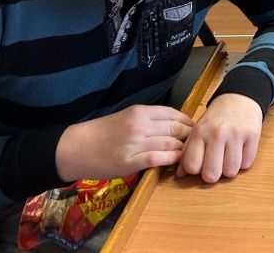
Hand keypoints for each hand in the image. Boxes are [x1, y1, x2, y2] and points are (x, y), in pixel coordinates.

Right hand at [56, 104, 193, 181]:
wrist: (76, 147)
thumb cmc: (102, 132)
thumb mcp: (127, 117)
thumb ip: (149, 120)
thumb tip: (175, 125)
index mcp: (140, 111)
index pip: (173, 114)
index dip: (188, 122)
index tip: (194, 130)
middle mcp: (140, 124)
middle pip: (176, 128)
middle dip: (189, 137)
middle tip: (196, 144)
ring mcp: (135, 143)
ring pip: (170, 143)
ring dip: (182, 150)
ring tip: (188, 155)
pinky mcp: (129, 161)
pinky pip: (157, 158)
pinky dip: (171, 159)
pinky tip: (176, 162)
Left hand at [176, 93, 262, 182]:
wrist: (239, 98)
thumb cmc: (216, 118)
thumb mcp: (198, 129)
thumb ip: (187, 151)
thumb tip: (179, 174)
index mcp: (200, 132)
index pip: (192, 166)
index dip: (196, 170)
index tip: (201, 163)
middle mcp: (217, 133)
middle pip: (212, 175)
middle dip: (213, 174)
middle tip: (216, 164)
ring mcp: (236, 134)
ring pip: (231, 172)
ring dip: (230, 169)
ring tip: (228, 157)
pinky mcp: (253, 135)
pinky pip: (246, 164)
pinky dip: (243, 162)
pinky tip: (240, 151)